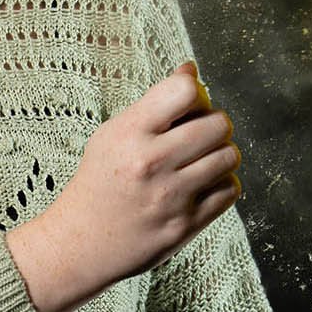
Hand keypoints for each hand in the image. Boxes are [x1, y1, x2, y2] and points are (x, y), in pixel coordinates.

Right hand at [6, 60, 241, 311]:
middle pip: (218, 124)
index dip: (195, 91)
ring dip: (222, 153)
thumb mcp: (113, 133)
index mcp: (130, 133)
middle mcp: (151, 163)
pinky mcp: (186, 225)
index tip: (188, 103)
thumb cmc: (99, 180)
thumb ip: (155, 102)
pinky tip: (203, 184)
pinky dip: (222, 183)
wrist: (81, 242)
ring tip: (202, 158)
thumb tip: (191, 70)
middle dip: (215, 123)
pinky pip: (230, 190)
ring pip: (229, 156)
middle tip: (201, 132)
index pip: (185, 91)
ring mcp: (171, 197)